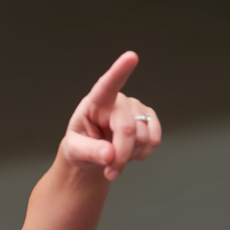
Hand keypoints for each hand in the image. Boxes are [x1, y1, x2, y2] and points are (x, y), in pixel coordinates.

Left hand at [58, 51, 161, 180]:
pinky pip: (154, 140)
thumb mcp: (74, 152)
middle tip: (110, 172)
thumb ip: (89, 152)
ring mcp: (137, 108)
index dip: (120, 71)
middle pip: (128, 129)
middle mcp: (119, 100)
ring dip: (129, 156)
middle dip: (120, 156)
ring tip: (116, 155)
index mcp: (96, 102)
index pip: (107, 84)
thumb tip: (109, 155)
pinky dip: (142, 154)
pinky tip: (130, 152)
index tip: (131, 57)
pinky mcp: (150, 119)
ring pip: (143, 137)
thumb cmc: (80, 146)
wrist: (94, 154)